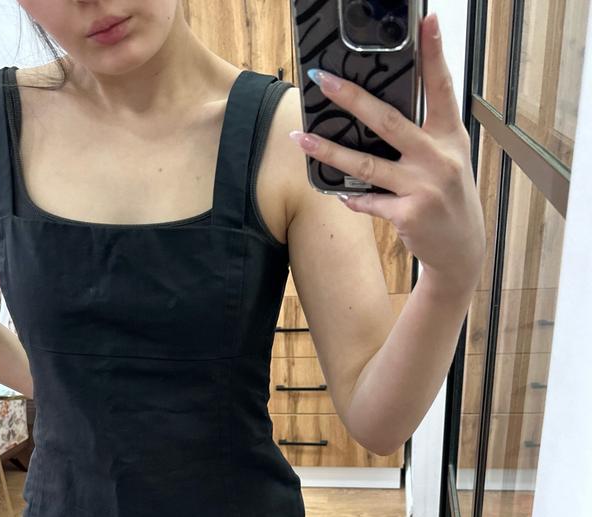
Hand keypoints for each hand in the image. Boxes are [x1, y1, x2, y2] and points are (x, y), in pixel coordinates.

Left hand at [290, 12, 485, 290]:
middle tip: (322, 79)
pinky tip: (340, 194)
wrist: (460, 249)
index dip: (434, 54)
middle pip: (388, 121)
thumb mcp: (446, 161)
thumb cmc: (447, 198)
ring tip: (301, 137)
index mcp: (449, 137)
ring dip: (328, 151)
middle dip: (351, 98)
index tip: (426, 22)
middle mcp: (438, 158)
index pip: (441, 88)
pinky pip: (367, 200)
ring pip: (366, 164)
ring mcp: (423, 187)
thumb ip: (422, 137)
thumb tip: (376, 116)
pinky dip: (352, 197)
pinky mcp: (408, 214)